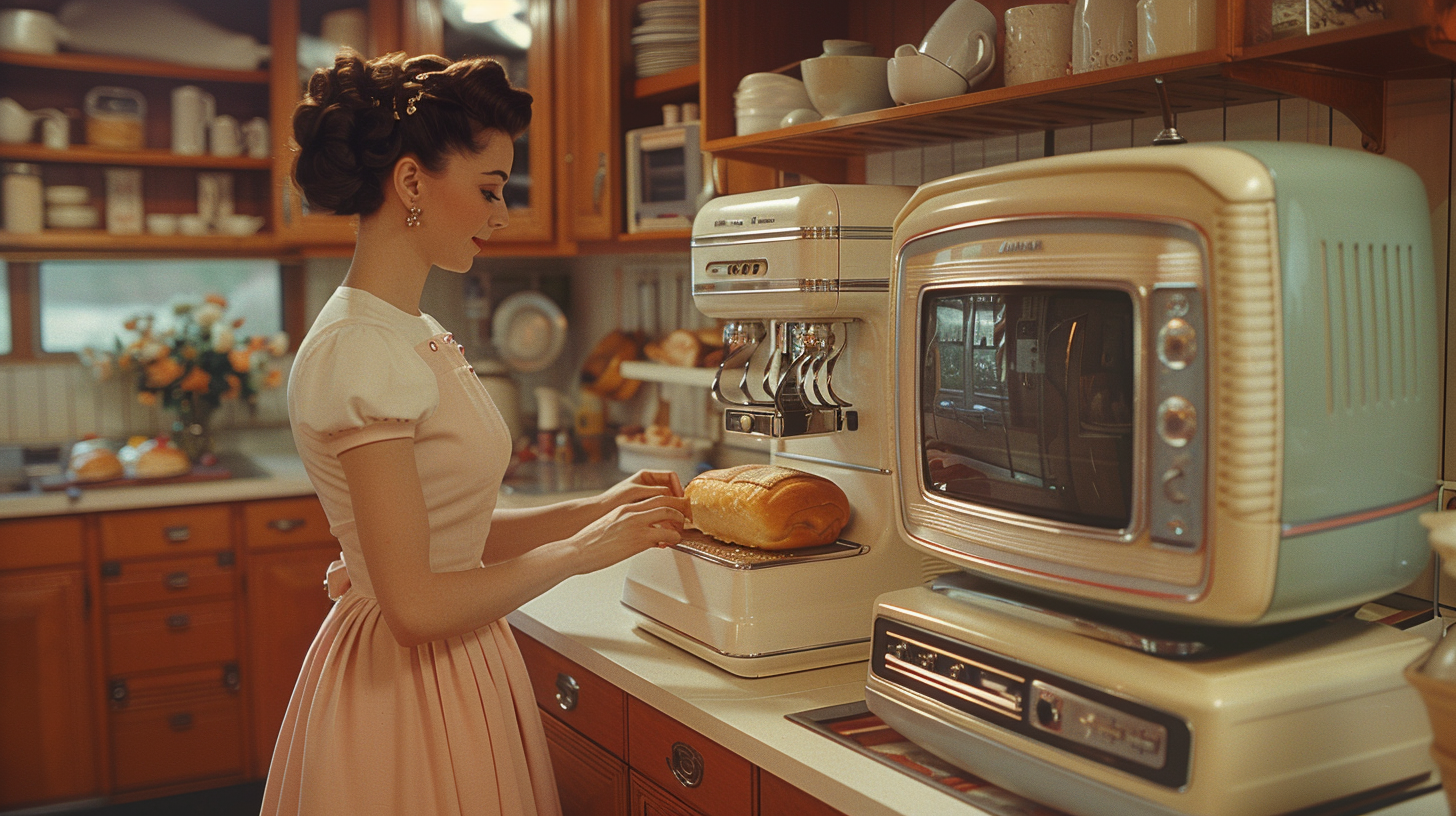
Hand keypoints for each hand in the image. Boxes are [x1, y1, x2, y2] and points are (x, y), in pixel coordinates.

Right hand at [569, 492, 690, 573]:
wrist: (578, 550)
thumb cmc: (590, 542)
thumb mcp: (610, 525)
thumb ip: (625, 523)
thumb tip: (635, 529)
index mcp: (625, 508)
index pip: (654, 496)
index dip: (670, 499)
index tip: (677, 506)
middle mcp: (632, 512)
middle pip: (665, 500)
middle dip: (680, 506)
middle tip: (687, 514)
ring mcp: (636, 524)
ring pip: (668, 514)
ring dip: (679, 521)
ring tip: (681, 530)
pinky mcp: (639, 539)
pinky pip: (665, 535)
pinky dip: (674, 538)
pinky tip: (672, 542)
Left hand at [595, 469, 687, 518]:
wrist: (596, 515)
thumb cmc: (612, 500)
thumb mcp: (636, 492)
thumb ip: (656, 492)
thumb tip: (675, 496)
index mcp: (646, 476)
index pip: (671, 477)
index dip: (679, 488)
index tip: (682, 500)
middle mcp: (648, 486)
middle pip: (671, 493)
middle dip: (678, 504)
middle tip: (684, 516)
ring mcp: (647, 499)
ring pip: (667, 506)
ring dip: (672, 515)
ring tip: (676, 527)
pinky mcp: (644, 512)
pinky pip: (659, 516)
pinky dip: (664, 523)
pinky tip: (665, 532)